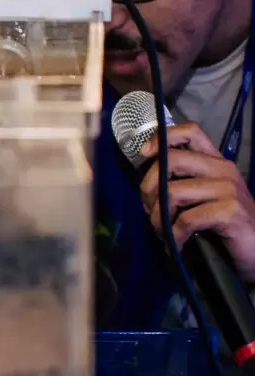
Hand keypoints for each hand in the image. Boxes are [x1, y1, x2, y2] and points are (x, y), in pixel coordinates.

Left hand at [139, 122, 254, 280]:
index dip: (162, 138)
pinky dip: (174, 235)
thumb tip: (148, 185)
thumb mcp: (203, 198)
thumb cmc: (226, 226)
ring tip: (162, 231)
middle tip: (150, 210)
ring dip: (158, 217)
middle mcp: (223, 170)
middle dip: (149, 187)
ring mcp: (229, 189)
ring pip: (172, 192)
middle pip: (172, 160)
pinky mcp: (230, 211)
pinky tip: (176, 244)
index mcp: (216, 162)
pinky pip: (186, 219)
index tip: (144, 154)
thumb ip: (182, 183)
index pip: (191, 132)